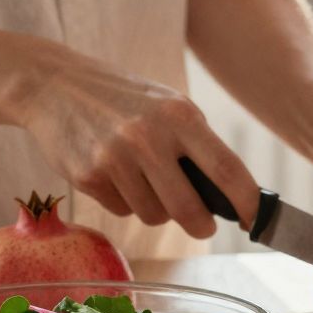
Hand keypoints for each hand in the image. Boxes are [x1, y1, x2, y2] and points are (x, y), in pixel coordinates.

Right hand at [21, 52, 259, 239]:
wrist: (55, 85)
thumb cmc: (125, 99)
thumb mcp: (169, 106)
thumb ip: (197, 144)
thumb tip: (228, 195)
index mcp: (180, 116)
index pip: (226, 168)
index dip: (247, 201)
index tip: (257, 220)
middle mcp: (148, 138)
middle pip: (189, 208)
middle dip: (201, 226)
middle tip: (205, 227)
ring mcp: (114, 159)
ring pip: (153, 215)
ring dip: (156, 209)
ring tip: (144, 178)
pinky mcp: (87, 177)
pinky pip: (121, 210)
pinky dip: (125, 201)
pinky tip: (114, 173)